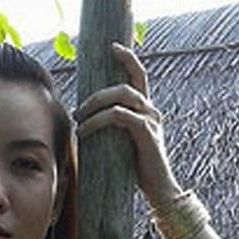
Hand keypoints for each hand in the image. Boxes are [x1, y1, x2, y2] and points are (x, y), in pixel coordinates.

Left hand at [71, 42, 180, 208]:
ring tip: (79, 119)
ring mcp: (151, 121)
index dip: (128, 58)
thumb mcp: (122, 145)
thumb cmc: (138, 171)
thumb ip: (112, 130)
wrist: (160, 191)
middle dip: (98, 92)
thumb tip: (84, 124)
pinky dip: (99, 121)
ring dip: (96, 105)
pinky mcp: (146, 134)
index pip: (139, 76)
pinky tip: (85, 132)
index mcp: (147, 111)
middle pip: (127, 83)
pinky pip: (120, 117)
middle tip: (79, 109)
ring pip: (122, 96)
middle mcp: (151, 111)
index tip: (113, 47)